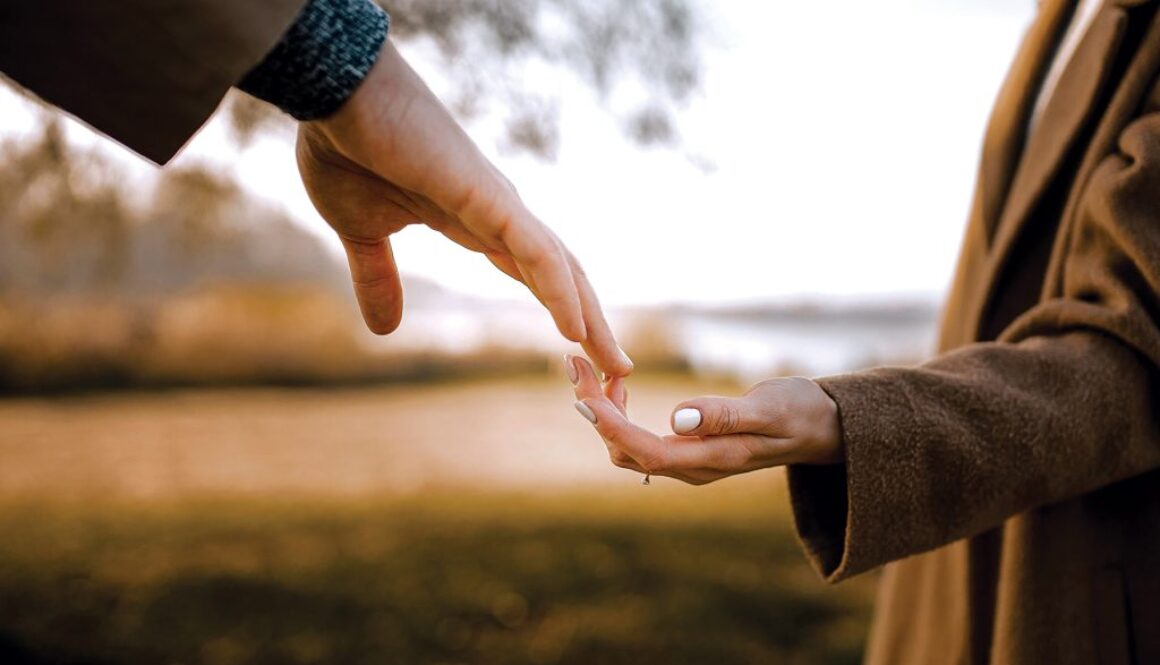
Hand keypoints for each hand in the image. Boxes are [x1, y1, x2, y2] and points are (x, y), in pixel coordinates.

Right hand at [295, 41, 632, 376]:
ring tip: (615, 362)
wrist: (334, 92)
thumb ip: (380, 278)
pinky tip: (576, 329)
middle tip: (619, 367)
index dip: (562, 310)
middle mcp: (498, 214)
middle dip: (592, 322)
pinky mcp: (486, 195)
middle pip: (561, 275)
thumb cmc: (346, 147)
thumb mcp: (362, 233)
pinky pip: (534, 251)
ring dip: (590, 317)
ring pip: (559, 267)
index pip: (534, 274)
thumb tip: (385, 330)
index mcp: (475, 222)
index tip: (582, 351)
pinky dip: (558, 290)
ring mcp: (497, 203)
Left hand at [566, 356, 842, 484]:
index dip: (610, 426)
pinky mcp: (687, 449)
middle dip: (595, 412)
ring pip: (628, 446)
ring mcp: (689, 461)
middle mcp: (693, 468)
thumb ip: (725, 415)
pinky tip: (617, 383)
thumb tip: (678, 418)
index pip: (645, 451)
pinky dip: (620, 412)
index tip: (583, 395)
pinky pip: (639, 438)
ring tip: (593, 370)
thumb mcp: (768, 408)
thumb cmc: (800, 412)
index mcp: (711, 460)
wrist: (822, 427)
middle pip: (625, 451)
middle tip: (576, 365)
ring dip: (603, 412)